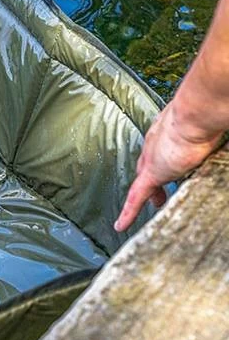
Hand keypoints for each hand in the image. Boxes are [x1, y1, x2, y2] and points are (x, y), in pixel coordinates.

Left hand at [114, 100, 222, 231]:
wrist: (195, 114)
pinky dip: (129, 212)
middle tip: (155, 195)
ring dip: (146, 194)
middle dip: (151, 180)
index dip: (162, 160)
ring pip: (143, 181)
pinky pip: (135, 197)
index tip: (168, 167)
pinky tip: (121, 224)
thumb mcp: (206, 129)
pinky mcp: (151, 174)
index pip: (160, 150)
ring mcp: (152, 159)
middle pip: (148, 165)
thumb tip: (218, 135)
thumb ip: (207, 137)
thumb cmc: (204, 116)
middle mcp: (156, 143)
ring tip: (152, 206)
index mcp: (167, 130)